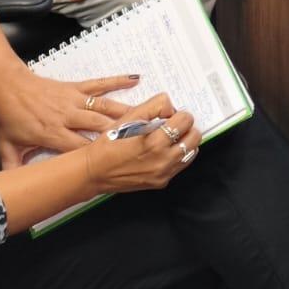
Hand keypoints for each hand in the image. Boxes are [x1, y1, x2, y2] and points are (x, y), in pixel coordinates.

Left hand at [0, 69, 135, 168]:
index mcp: (51, 134)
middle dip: (121, 134)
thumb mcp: (6, 147)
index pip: (80, 148)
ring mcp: (73, 100)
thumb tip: (16, 190)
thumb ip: (13, 168)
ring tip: (148, 116)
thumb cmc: (7, 117)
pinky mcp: (74, 87)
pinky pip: (99, 83)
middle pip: (99, 127)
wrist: (4, 85)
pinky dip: (118, 81)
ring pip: (104, 107)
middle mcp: (67, 117)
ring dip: (126, 112)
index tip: (118, 162)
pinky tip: (135, 79)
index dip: (99, 155)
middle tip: (145, 139)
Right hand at [81, 94, 202, 194]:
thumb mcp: (129, 117)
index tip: (172, 115)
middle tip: (175, 125)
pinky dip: (177, 156)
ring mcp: (163, 174)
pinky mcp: (160, 182)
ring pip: (191, 152)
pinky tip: (163, 151)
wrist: (94, 171)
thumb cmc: (108, 144)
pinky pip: (180, 166)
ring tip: (170, 138)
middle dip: (187, 127)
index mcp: (155, 142)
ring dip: (185, 142)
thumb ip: (154, 106)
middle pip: (194, 137)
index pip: (186, 120)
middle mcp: (162, 160)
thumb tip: (171, 107)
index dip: (180, 114)